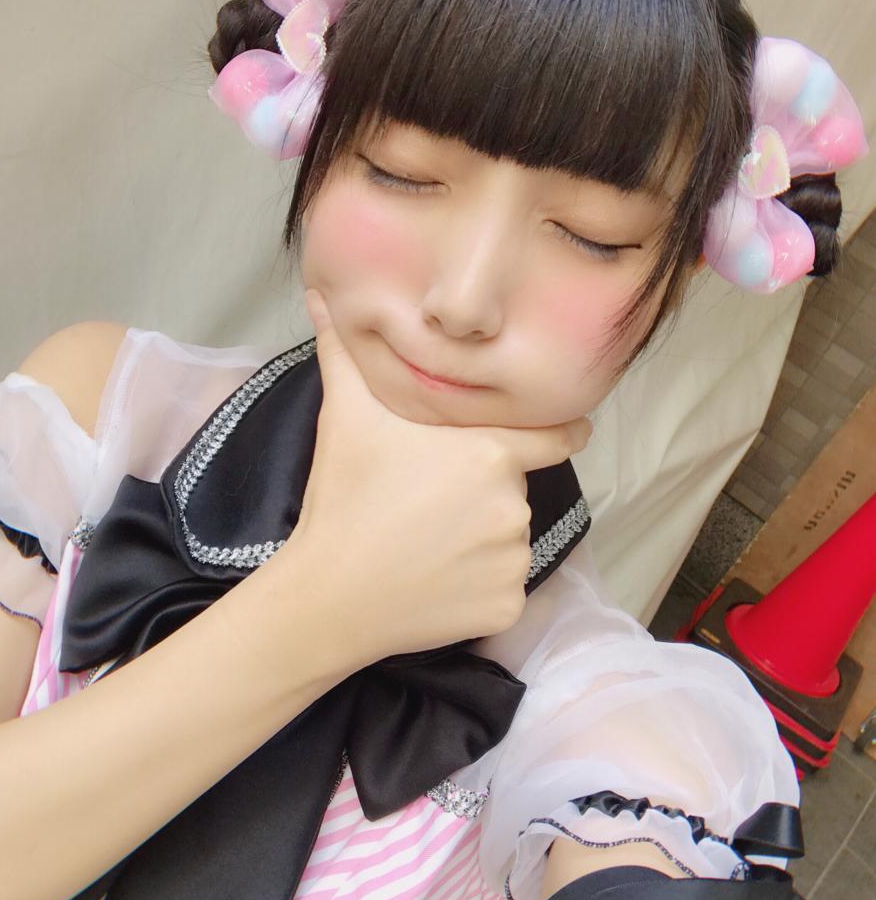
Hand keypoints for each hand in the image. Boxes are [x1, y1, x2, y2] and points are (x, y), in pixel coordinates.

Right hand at [275, 290, 591, 668]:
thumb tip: (322, 292)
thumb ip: (345, 353)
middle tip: (429, 503)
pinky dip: (476, 586)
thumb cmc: (345, 498)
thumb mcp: (345, 416)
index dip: (566, 431)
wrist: (330, 595)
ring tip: (424, 544)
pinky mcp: (507, 607)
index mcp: (491, 454)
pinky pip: (502, 588)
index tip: (577, 430)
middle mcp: (514, 505)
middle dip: (483, 492)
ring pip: (507, 540)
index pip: (554, 436)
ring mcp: (514, 560)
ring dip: (480, 540)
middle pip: (512, 490)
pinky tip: (434, 582)